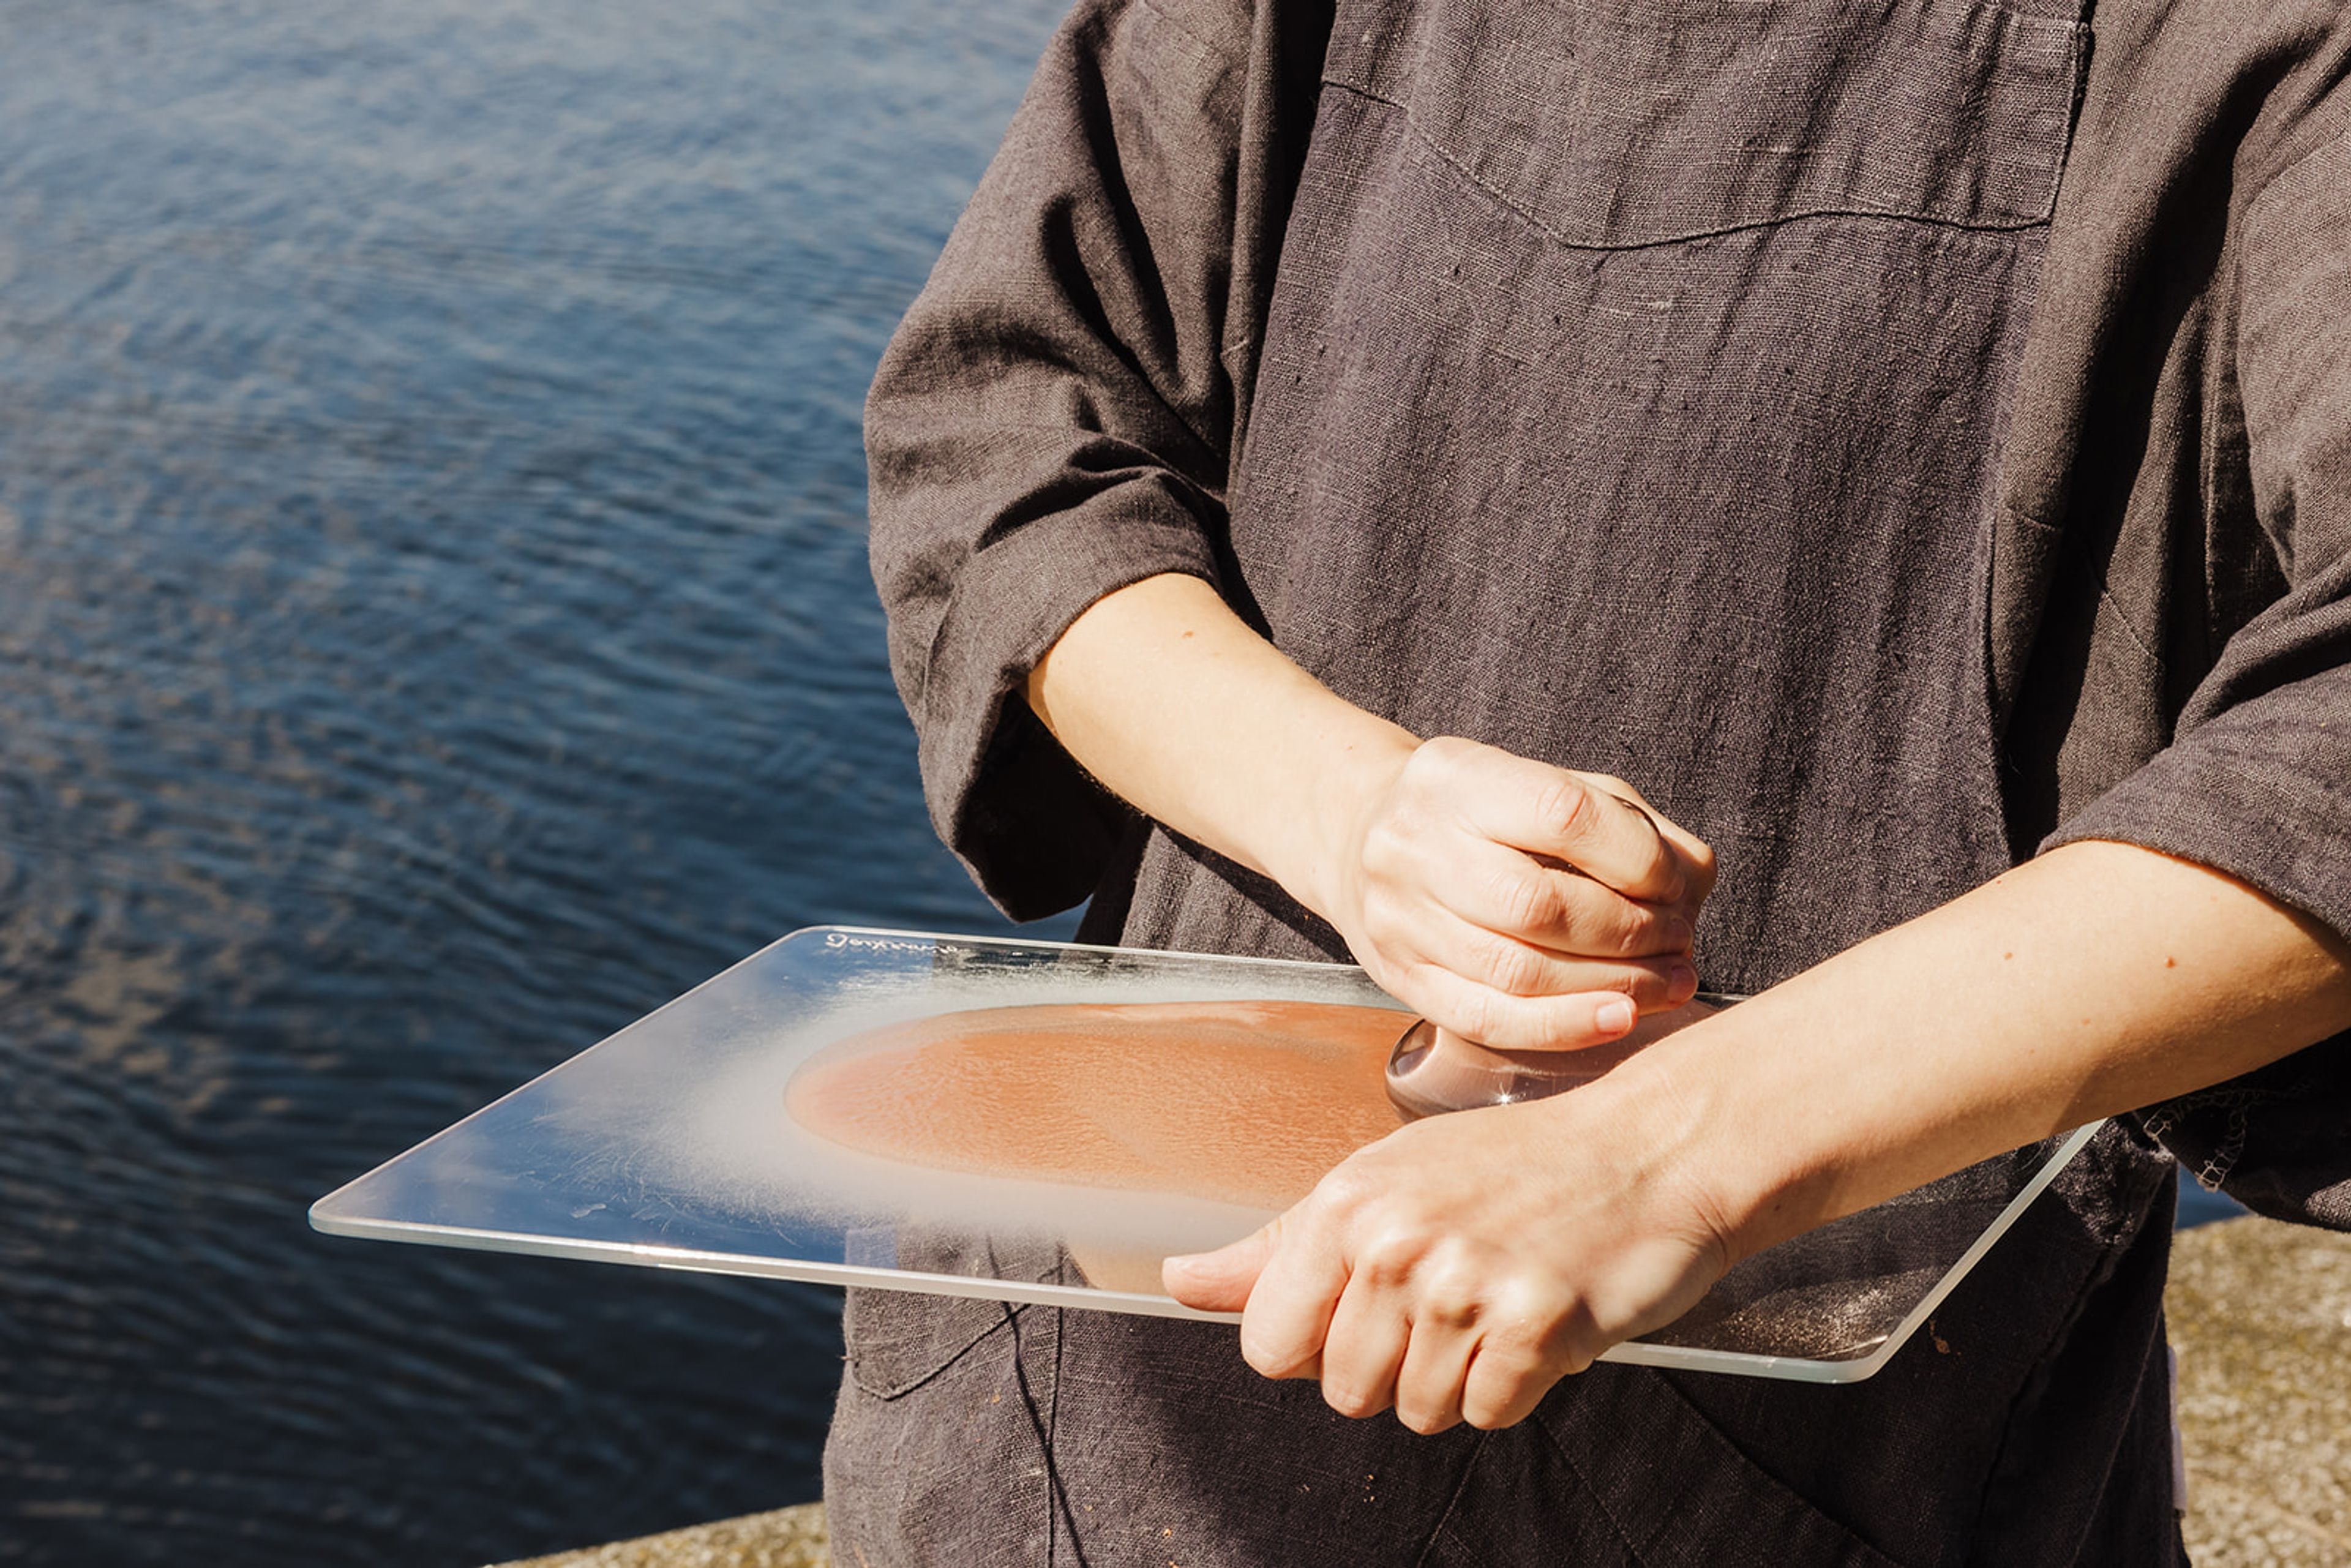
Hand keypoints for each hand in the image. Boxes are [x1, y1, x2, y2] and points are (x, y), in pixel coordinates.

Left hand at [1163, 1070, 1733, 1431]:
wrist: (1651, 1150)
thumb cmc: (1517, 1168)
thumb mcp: (1381, 1184)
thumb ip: (1276, 1249)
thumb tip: (1180, 1281)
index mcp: (1344, 1205)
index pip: (1269, 1344)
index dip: (1318, 1344)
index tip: (1369, 1308)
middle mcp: (1394, 1241)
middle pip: (1345, 1390)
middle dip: (1399, 1364)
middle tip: (1453, 1298)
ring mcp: (1464, 1284)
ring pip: (1418, 1410)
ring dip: (1462, 1375)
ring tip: (1498, 1301)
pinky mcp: (1533, 1326)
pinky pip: (1489, 1415)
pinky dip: (1516, 1384)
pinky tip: (1537, 1319)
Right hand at [1305, 735, 1716, 1049]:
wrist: (1359, 839)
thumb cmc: (1479, 815)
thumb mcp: (1545, 786)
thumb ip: (1628, 824)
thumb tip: (1694, 881)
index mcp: (1456, 778)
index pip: (1562, 814)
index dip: (1638, 858)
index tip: (1675, 883)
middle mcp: (1415, 845)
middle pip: (1538, 905)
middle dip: (1630, 932)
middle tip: (1680, 940)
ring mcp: (1400, 918)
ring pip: (1517, 972)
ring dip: (1611, 985)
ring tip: (1666, 982)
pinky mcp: (1400, 977)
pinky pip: (1487, 1019)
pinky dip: (1564, 1026)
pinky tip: (1619, 1018)